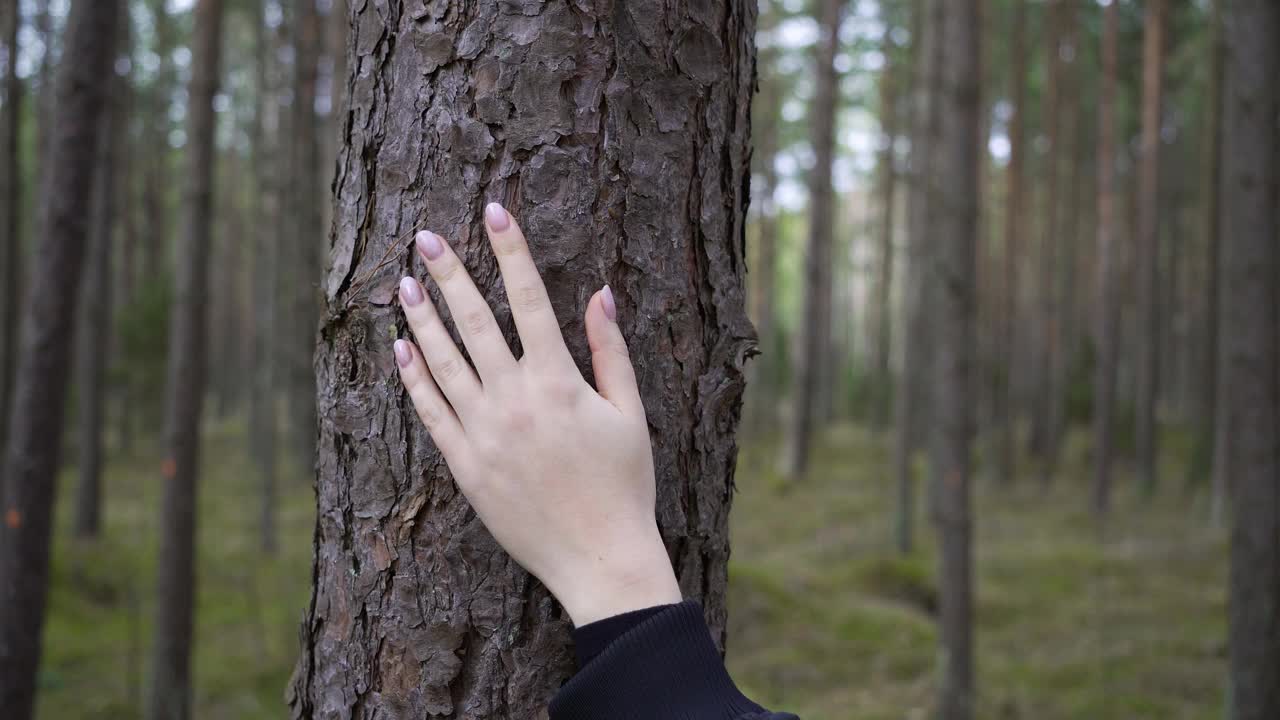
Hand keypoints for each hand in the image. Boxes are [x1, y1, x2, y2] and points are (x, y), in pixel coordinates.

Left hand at [392, 203, 681, 626]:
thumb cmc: (625, 485)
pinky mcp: (465, 466)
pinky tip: (402, 349)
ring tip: (404, 284)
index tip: (494, 211)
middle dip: (450, 273)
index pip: (529, 299)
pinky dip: (414, 378)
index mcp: (559, 382)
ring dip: (422, 319)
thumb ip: (611, 351)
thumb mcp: (630, 413)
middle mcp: (514, 400)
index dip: (511, 251)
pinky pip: (431, 412)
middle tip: (426, 238)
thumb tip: (601, 293)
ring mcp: (484, 433)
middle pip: (474, 321)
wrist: (598, 558)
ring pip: (443, 362)